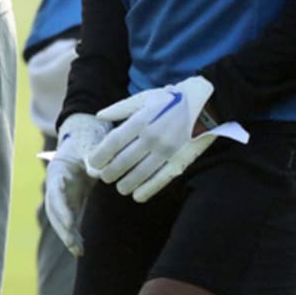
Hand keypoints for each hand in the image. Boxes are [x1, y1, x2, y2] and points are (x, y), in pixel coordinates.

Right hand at [44, 113, 108, 255]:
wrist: (88, 137)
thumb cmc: (89, 139)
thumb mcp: (90, 145)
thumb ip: (91, 157)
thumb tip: (95, 172)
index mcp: (58, 170)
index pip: (55, 191)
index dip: (61, 208)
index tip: (71, 224)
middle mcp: (56, 183)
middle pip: (53, 208)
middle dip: (61, 227)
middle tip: (73, 244)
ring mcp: (63, 193)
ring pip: (59, 217)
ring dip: (66, 234)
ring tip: (78, 251)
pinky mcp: (72, 199)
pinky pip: (69, 219)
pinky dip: (73, 233)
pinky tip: (81, 248)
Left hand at [87, 75, 216, 202]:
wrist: (204, 104)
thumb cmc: (168, 100)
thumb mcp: (142, 98)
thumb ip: (119, 108)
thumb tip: (99, 115)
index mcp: (141, 120)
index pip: (113, 142)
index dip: (100, 154)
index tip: (92, 162)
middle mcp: (153, 136)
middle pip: (124, 160)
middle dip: (110, 172)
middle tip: (103, 177)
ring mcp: (167, 150)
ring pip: (141, 173)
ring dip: (126, 183)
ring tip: (118, 187)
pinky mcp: (180, 160)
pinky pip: (162, 179)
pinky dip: (148, 189)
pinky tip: (137, 196)